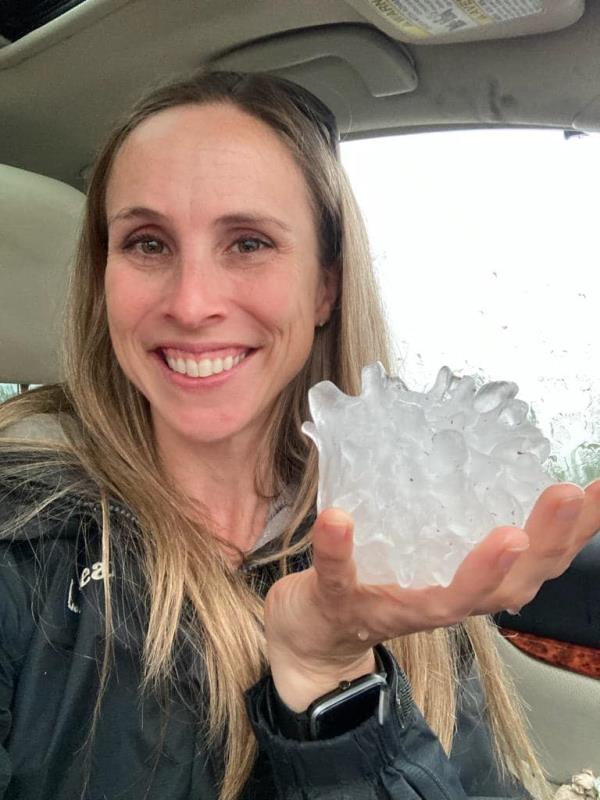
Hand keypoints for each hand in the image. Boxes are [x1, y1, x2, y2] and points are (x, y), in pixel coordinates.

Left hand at [264, 480, 599, 710]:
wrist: (312, 637)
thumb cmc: (378, 581)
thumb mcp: (428, 547)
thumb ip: (451, 512)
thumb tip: (481, 446)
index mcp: (469, 582)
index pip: (535, 560)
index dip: (574, 531)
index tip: (598, 490)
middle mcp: (444, 601)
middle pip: (509, 584)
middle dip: (546, 543)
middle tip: (567, 497)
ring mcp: (395, 608)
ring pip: (447, 599)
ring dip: (481, 569)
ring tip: (509, 534)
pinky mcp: (341, 602)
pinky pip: (342, 577)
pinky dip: (340, 550)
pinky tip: (338, 519)